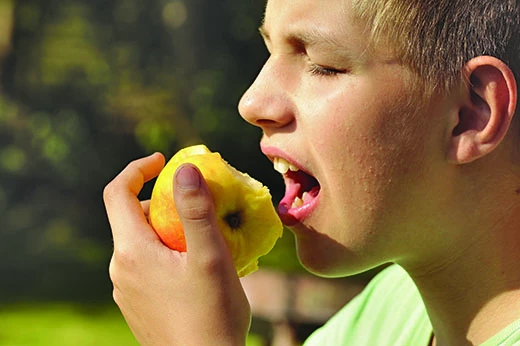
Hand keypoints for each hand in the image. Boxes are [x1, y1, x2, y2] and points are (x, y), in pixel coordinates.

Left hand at [103, 153, 250, 345]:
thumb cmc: (212, 315)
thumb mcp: (210, 257)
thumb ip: (196, 210)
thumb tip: (185, 168)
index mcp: (132, 252)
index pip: (117, 193)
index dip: (137, 169)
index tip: (163, 161)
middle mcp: (120, 270)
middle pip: (131, 218)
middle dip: (160, 200)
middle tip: (195, 201)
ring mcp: (127, 290)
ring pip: (140, 243)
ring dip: (165, 228)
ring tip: (201, 236)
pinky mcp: (137, 305)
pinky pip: (145, 265)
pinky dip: (165, 251)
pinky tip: (194, 266)